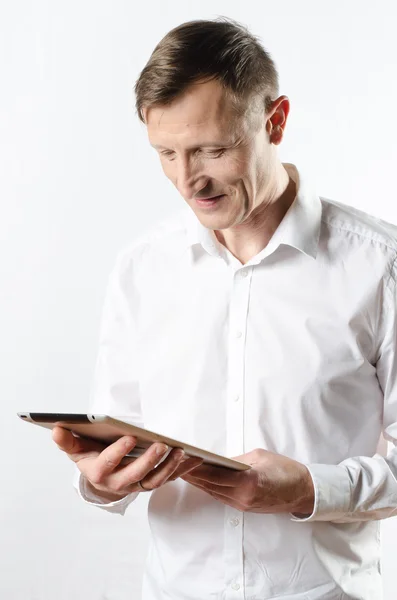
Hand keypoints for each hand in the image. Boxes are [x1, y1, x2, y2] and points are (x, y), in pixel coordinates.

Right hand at [52, 426, 202, 500]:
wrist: (99, 475)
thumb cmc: (88, 454)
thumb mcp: (74, 447)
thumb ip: (66, 440)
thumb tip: (56, 428)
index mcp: (98, 473)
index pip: (108, 464)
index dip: (118, 452)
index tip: (130, 437)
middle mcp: (117, 483)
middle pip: (135, 476)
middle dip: (149, 461)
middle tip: (161, 444)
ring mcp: (136, 485)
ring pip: (154, 481)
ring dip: (169, 467)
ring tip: (180, 450)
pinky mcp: (150, 483)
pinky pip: (168, 478)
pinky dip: (182, 469)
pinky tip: (195, 457)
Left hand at [181, 448, 314, 514]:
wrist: (303, 492)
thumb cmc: (285, 470)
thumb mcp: (260, 456)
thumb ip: (237, 460)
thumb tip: (219, 460)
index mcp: (248, 481)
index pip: (214, 474)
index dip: (196, 467)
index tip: (182, 459)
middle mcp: (243, 496)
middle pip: (210, 485)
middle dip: (192, 474)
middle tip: (175, 463)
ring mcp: (243, 504)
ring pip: (213, 492)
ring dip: (198, 482)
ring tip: (182, 470)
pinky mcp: (244, 508)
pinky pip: (221, 496)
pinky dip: (209, 487)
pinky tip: (201, 480)